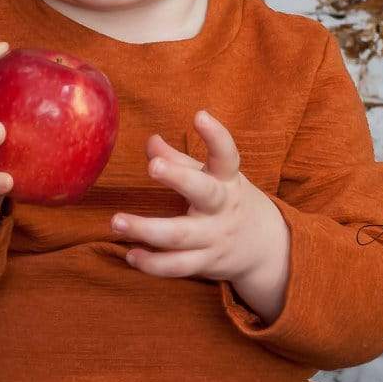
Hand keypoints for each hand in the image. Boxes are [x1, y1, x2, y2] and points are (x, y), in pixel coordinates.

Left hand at [109, 108, 288, 287]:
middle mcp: (222, 208)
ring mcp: (214, 237)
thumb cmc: (228, 200)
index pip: (227, 155)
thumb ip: (180, 160)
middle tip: (153, 166)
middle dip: (179, 178)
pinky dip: (152, 264)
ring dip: (147, 229)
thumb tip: (150, 141)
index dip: (216, 136)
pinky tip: (130, 255)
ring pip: (181, 236)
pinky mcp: (206, 263)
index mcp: (227, 180)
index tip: (200, 115)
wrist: (266, 247)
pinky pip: (177, 266)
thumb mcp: (215, 177)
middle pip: (204, 193)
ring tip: (116, 221)